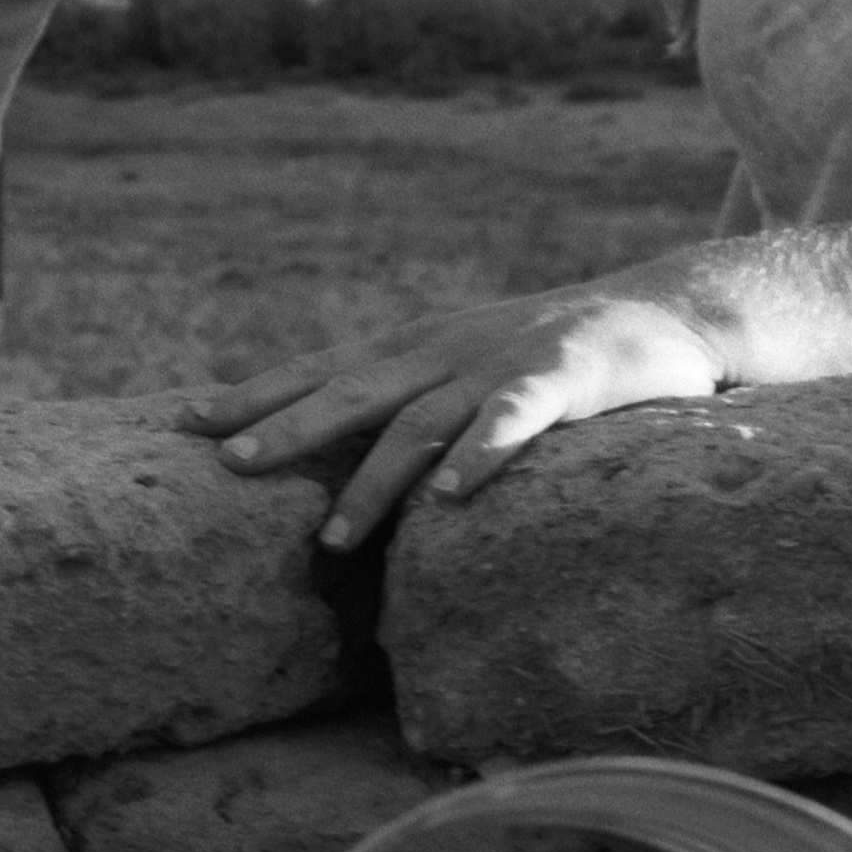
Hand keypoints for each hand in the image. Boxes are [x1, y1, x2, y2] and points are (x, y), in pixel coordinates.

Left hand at [186, 275, 730, 548]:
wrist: (666, 313)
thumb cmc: (546, 350)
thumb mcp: (459, 361)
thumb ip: (401, 395)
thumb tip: (323, 442)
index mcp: (412, 347)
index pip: (317, 370)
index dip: (253, 394)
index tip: (185, 420)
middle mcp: (442, 352)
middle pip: (348, 392)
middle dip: (284, 427)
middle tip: (228, 464)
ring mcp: (498, 365)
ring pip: (420, 424)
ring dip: (373, 481)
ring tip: (332, 538)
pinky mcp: (562, 382)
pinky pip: (513, 421)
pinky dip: (480, 455)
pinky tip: (451, 494)